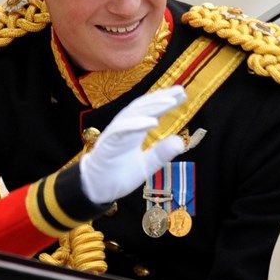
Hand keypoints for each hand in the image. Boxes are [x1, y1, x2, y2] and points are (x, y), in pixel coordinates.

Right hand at [80, 86, 186, 203]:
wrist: (97, 189)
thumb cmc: (119, 174)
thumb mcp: (146, 165)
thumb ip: (161, 153)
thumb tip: (181, 142)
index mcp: (135, 130)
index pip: (151, 111)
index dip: (166, 100)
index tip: (183, 94)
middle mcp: (126, 127)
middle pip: (144, 106)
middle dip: (161, 97)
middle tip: (180, 90)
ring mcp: (116, 133)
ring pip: (133, 113)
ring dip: (152, 106)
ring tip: (170, 102)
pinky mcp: (108, 142)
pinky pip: (122, 129)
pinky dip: (136, 123)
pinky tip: (152, 121)